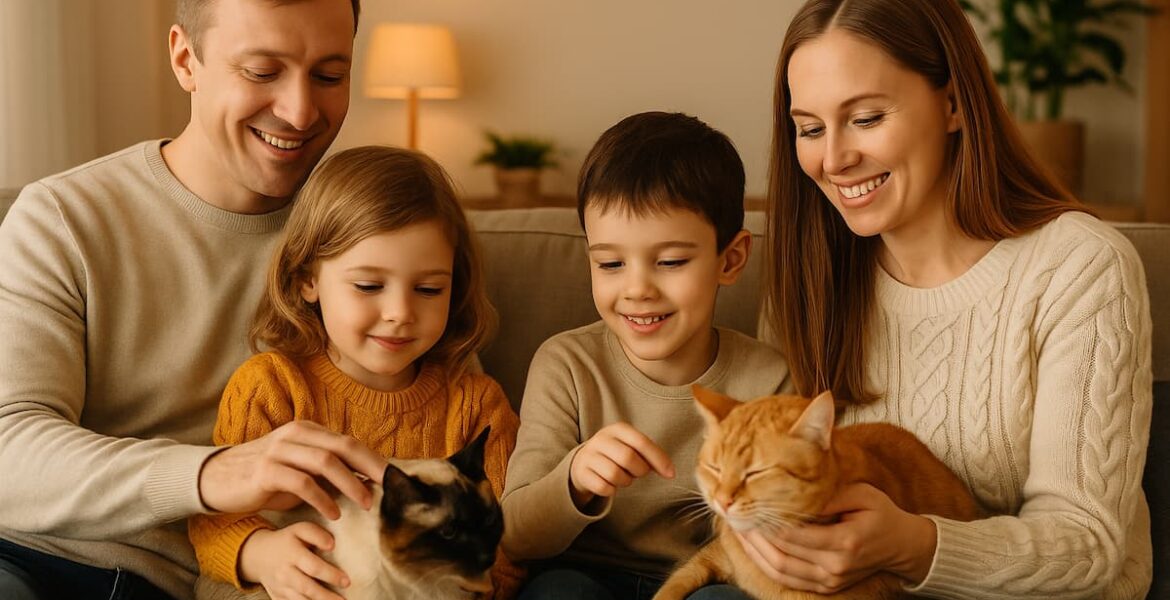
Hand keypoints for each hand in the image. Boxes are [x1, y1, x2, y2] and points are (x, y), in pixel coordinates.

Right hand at [199, 420, 385, 519]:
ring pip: (325, 462)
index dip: (373, 459)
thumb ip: (327, 474)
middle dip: (370, 467)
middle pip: (343, 446)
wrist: (216, 480)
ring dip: (350, 484)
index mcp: (307, 431)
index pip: (348, 442)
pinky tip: (332, 513)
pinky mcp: (265, 470)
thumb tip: (365, 482)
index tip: (393, 478)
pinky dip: (322, 498)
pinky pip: (301, 482)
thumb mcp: (299, 473)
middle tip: (388, 487)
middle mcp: (295, 435)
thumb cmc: (264, 479)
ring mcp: (279, 450)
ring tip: (365, 504)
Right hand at [240, 523, 348, 599]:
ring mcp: (280, 587)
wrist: (258, 555)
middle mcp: (285, 572)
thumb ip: (316, 534)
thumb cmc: (287, 540)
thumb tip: (332, 545)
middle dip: (326, 596)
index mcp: (292, 553)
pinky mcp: (277, 597)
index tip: (346, 581)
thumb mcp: (299, 529)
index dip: (330, 575)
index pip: (313, 567)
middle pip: (307, 588)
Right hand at [568, 422, 673, 507]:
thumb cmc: (616, 455)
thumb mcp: (631, 447)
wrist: (584, 462)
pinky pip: (603, 487)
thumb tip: (669, 472)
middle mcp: (601, 439)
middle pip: (628, 458)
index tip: (670, 474)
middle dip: (639, 471)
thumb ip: (650, 455)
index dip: (658, 459)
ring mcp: (588, 455)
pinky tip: (609, 483)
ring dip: (625, 482)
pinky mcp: (581, 472)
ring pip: (615, 475)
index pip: (641, 442)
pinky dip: (611, 490)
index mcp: (618, 429)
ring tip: (622, 477)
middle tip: (637, 473)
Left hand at [736, 483, 936, 592]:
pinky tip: (753, 547)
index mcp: (845, 542)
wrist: (902, 546)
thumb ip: (827, 496)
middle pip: (782, 554)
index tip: (749, 504)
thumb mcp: (861, 495)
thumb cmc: (881, 514)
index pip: (795, 534)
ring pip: (780, 570)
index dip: (768, 521)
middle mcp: (835, 567)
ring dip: (755, 551)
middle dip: (755, 535)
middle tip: (736, 515)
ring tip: (739, 530)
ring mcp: (830, 581)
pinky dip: (766, 564)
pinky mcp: (826, 587)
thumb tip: (792, 494)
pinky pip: (787, 579)